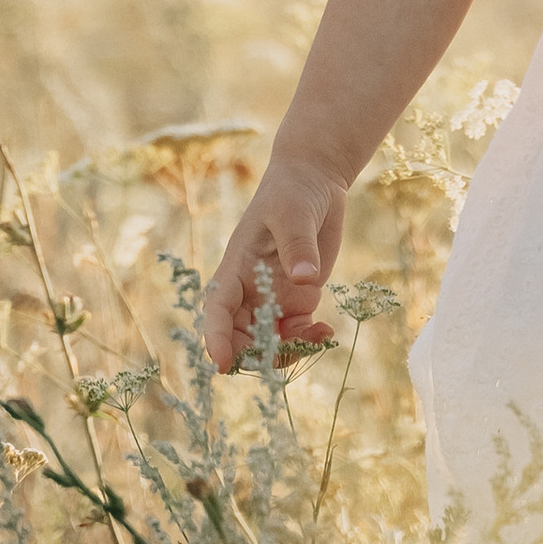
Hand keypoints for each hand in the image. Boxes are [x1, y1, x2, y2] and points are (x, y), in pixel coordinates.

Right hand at [201, 153, 347, 371]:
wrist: (316, 181)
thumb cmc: (293, 190)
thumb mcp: (293, 212)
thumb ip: (297, 245)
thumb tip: (305, 280)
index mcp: (236, 267)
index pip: (218, 308)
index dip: (216, 337)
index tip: (221, 363)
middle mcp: (249, 289)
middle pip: (240, 335)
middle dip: (257, 354)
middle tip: (287, 352)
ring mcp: (273, 298)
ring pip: (269, 342)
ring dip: (288, 352)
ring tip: (318, 336)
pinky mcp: (299, 300)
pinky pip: (297, 334)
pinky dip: (309, 341)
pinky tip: (326, 331)